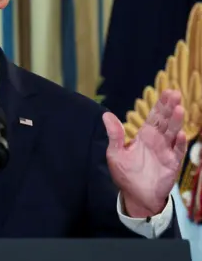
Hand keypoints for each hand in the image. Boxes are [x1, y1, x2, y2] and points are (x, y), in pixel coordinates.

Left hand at [102, 89, 187, 217]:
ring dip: (176, 122)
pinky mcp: (172, 164)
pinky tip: (180, 135)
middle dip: (170, 107)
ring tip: (179, 109)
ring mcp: (166, 151)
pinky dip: (179, 144)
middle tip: (175, 93)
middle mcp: (157, 141)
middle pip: (165, 121)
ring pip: (173, 133)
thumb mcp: (116, 153)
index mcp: (145, 136)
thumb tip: (106, 114)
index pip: (154, 116)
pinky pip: (176, 152)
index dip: (160, 104)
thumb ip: (115, 135)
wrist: (136, 195)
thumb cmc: (126, 173)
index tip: (167, 90)